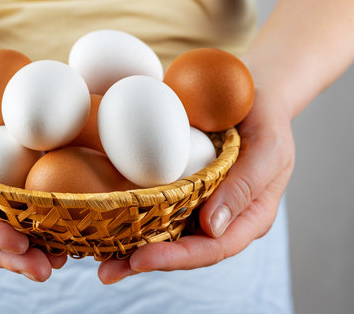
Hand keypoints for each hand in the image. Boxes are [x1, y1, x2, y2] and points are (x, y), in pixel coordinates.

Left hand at [97, 87, 294, 283]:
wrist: (252, 95)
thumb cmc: (266, 121)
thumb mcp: (268, 149)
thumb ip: (246, 186)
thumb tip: (211, 229)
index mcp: (248, 217)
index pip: (213, 249)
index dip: (177, 258)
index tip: (141, 259)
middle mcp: (220, 217)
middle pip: (183, 249)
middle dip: (145, 262)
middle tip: (107, 272)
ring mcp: (198, 203)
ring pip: (165, 233)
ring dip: (131, 247)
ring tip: (99, 259)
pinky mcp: (180, 186)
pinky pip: (155, 205)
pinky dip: (131, 216)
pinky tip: (105, 222)